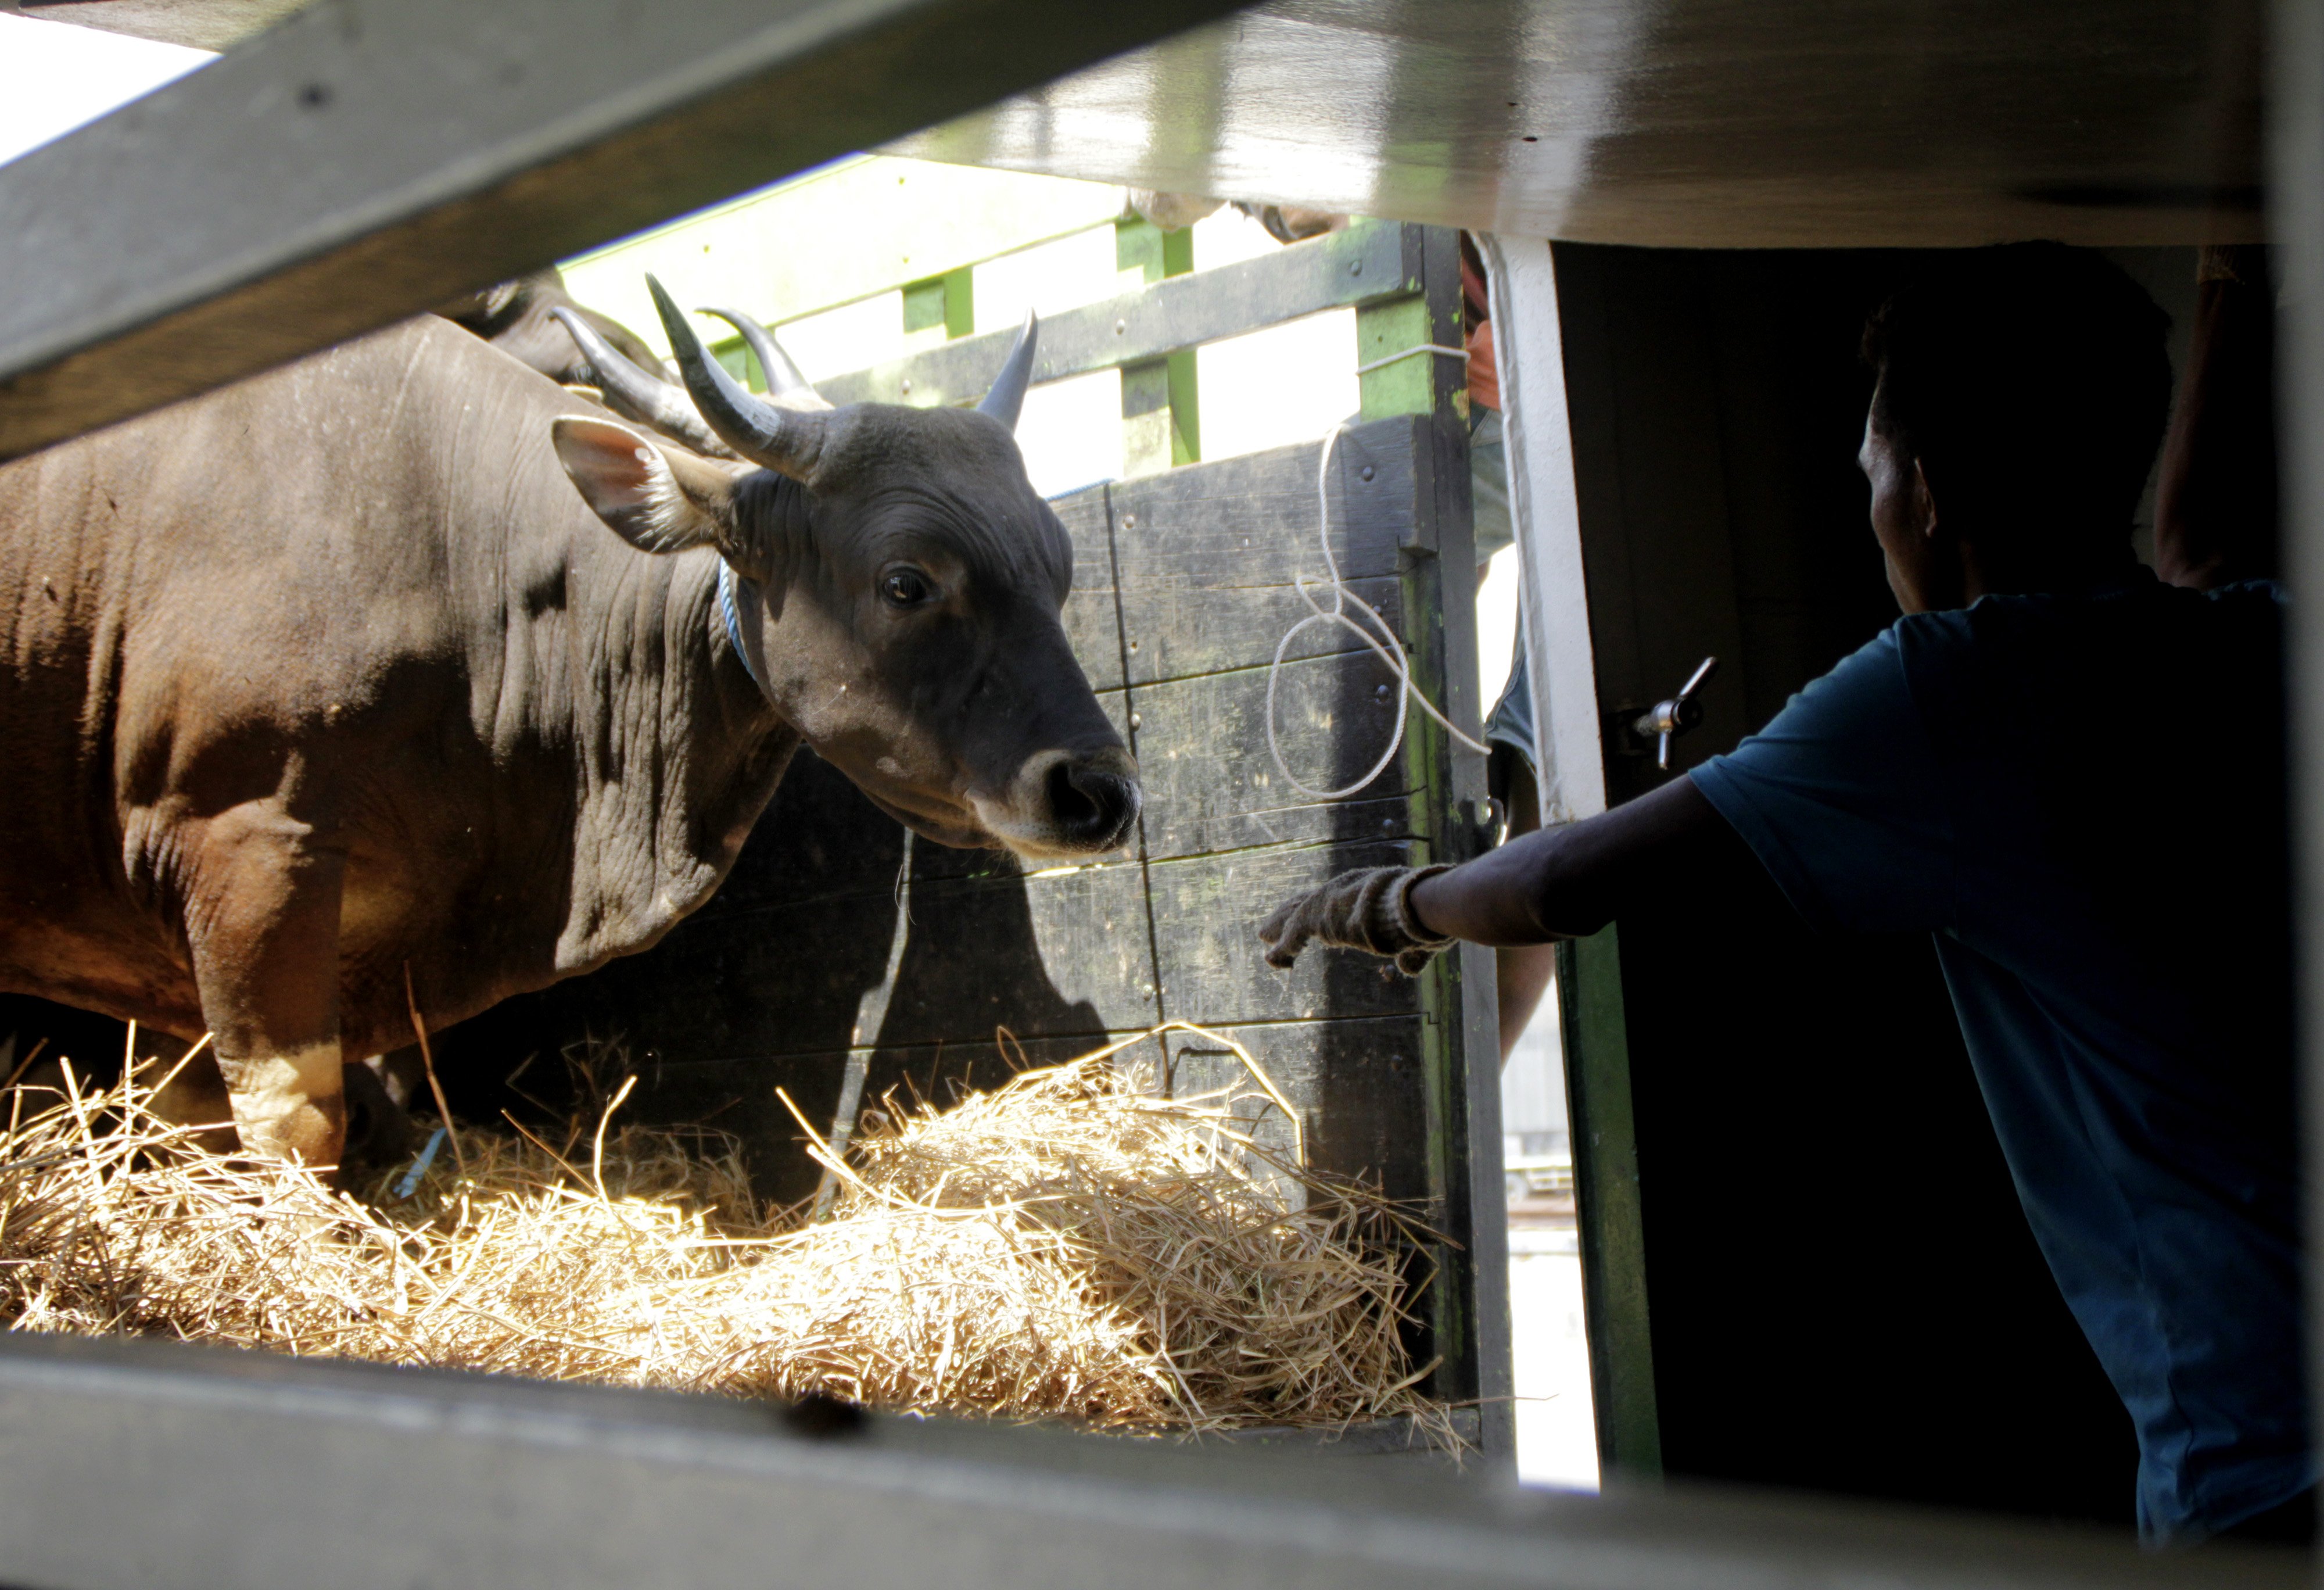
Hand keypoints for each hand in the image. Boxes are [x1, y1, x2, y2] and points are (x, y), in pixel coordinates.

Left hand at [1258, 864, 1454, 975]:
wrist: (1413, 903)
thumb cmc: (1424, 914)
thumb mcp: (1417, 936)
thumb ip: (1410, 953)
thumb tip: (1409, 968)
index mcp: (1364, 888)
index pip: (1334, 899)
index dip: (1318, 909)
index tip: (1307, 915)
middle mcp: (1342, 889)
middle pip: (1308, 902)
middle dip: (1290, 912)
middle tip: (1274, 924)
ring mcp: (1327, 902)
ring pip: (1296, 916)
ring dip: (1280, 928)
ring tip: (1264, 936)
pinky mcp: (1317, 917)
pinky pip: (1293, 935)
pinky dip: (1282, 948)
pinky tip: (1271, 959)